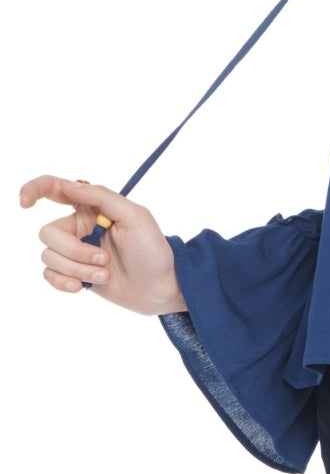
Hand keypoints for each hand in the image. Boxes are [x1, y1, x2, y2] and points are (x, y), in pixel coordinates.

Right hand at [20, 176, 186, 315]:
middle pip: (49, 233)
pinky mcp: (74, 274)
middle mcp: (80, 227)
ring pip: (49, 256)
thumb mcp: (136, 217)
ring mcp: (75, 251)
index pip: (56, 189)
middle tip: (104, 259)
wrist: (161, 288)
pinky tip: (82, 288)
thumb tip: (69, 185)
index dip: (34, 190)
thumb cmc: (154, 251)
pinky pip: (49, 274)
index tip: (24, 203)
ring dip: (77, 269)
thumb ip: (102, 197)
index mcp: (94, 208)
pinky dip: (64, 282)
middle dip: (74, 250)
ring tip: (105, 275)